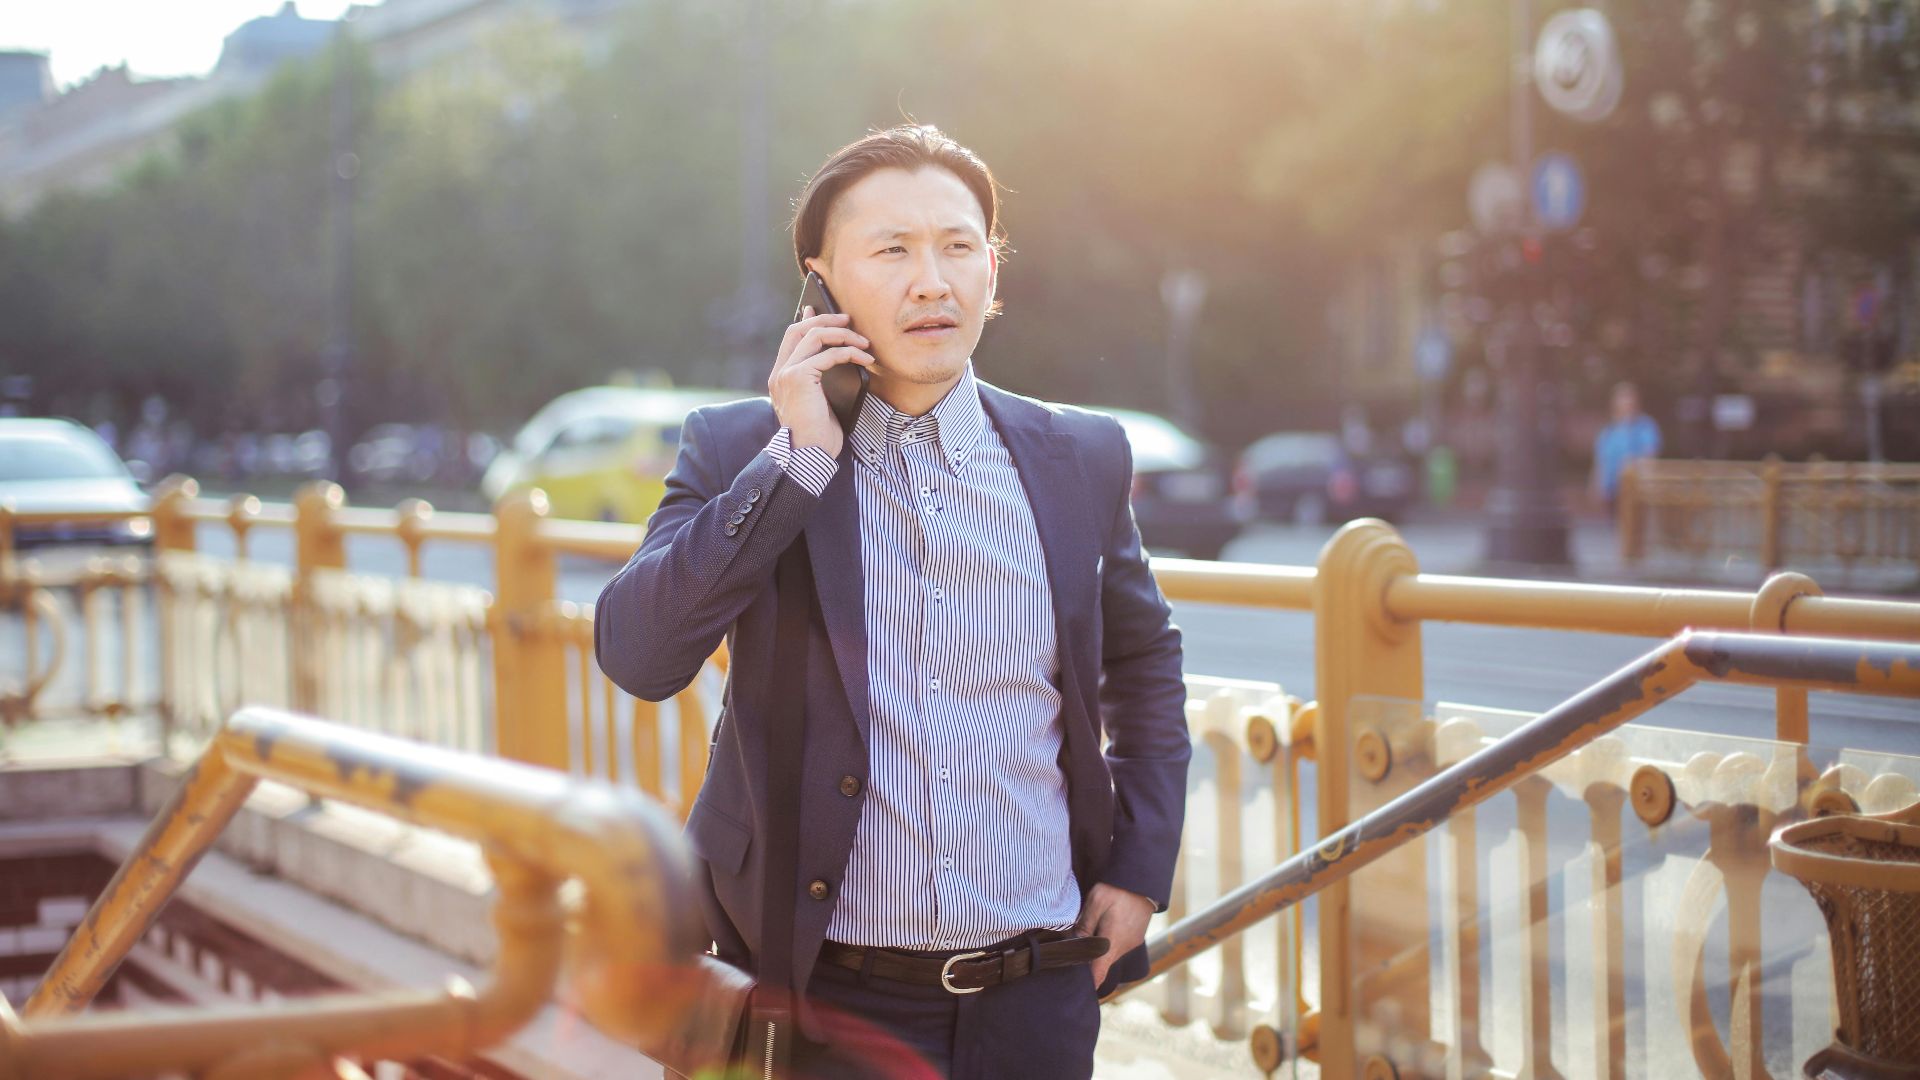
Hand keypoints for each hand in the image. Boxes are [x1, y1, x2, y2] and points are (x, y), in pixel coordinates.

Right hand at [768, 307, 875, 458]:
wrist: (807, 456)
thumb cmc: (817, 436)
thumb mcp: (818, 402)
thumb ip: (819, 380)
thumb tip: (835, 359)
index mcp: (781, 377)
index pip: (791, 338)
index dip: (807, 321)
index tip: (821, 311)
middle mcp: (780, 372)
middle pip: (800, 329)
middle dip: (826, 320)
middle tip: (848, 320)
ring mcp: (786, 374)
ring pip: (814, 336)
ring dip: (843, 335)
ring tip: (863, 342)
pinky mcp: (799, 377)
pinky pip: (828, 355)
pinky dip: (850, 353)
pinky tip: (864, 360)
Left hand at [1077, 883, 1154, 990]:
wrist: (1142, 880)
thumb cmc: (1117, 890)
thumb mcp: (1095, 903)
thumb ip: (1084, 926)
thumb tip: (1074, 945)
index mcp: (1112, 942)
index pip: (1099, 973)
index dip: (1088, 984)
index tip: (1078, 990)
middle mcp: (1123, 947)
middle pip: (1102, 964)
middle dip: (1088, 962)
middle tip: (1071, 955)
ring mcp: (1131, 943)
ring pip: (1109, 954)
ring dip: (1098, 950)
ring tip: (1085, 938)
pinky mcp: (1134, 937)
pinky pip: (1117, 946)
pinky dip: (1107, 944)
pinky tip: (1100, 930)